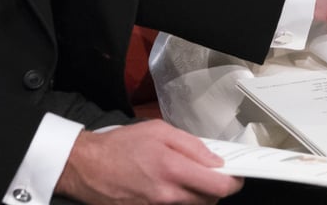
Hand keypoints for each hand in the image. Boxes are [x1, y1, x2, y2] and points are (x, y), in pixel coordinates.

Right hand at [56, 119, 243, 204]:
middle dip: (217, 187)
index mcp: (172, 169)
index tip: (238, 174)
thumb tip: (214, 160)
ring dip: (200, 194)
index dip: (233, 181)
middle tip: (214, 171)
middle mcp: (167, 195)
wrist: (89, 168)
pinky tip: (174, 185)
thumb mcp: (159, 130)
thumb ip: (191, 145)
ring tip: (190, 175)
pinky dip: (182, 199)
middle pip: (209, 200)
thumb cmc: (122, 145)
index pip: (217, 186)